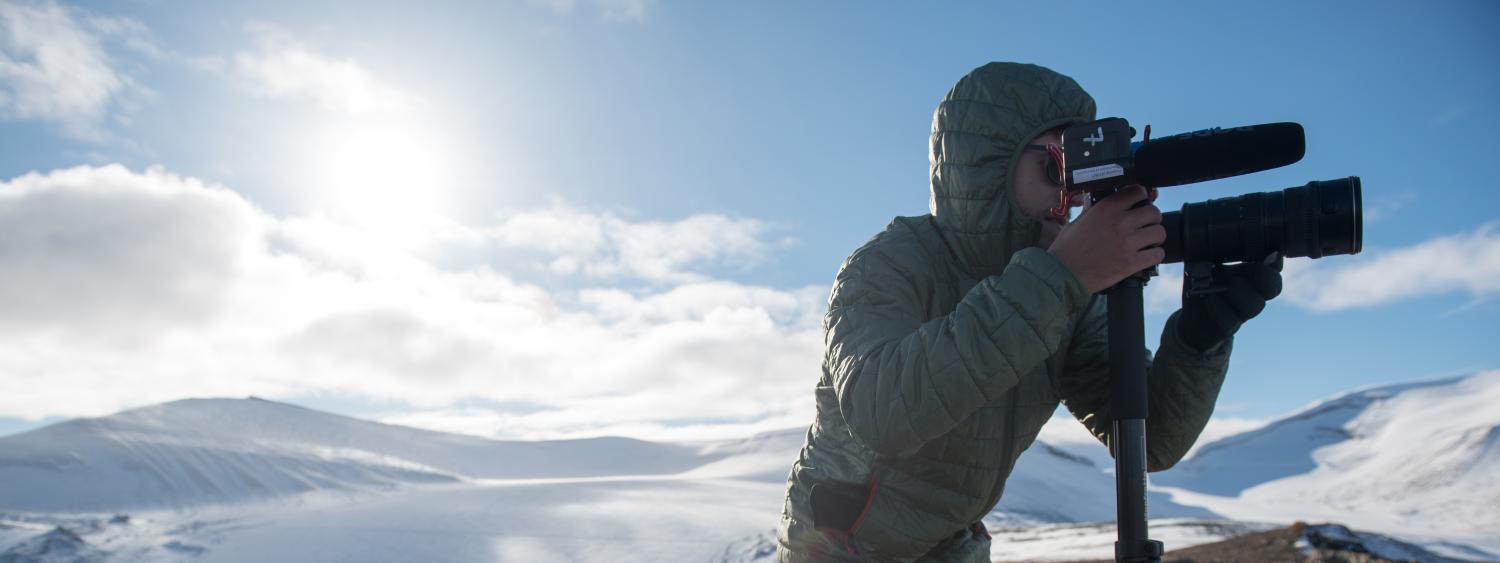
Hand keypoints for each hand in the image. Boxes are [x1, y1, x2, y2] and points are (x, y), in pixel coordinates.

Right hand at [1047, 185, 1165, 293]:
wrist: (1062, 274)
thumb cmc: (1066, 249)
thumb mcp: (1077, 221)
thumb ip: (1092, 209)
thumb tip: (1097, 200)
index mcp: (1106, 208)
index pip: (1138, 191)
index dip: (1142, 196)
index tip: (1141, 202)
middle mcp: (1120, 222)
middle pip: (1154, 212)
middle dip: (1152, 218)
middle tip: (1146, 224)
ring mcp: (1127, 243)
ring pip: (1159, 233)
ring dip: (1156, 237)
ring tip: (1148, 241)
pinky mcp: (1131, 263)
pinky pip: (1157, 254)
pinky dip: (1155, 254)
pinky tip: (1147, 255)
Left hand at [1176, 252, 1283, 350]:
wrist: (1192, 315)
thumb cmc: (1200, 281)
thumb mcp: (1203, 259)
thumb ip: (1210, 245)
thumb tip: (1213, 226)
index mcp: (1250, 274)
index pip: (1273, 268)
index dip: (1276, 261)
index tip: (1272, 252)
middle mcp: (1251, 292)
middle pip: (1273, 288)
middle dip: (1268, 278)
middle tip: (1258, 267)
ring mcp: (1241, 311)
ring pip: (1255, 306)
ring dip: (1245, 293)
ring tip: (1232, 283)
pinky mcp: (1227, 326)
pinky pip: (1230, 321)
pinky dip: (1220, 309)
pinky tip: (1210, 298)